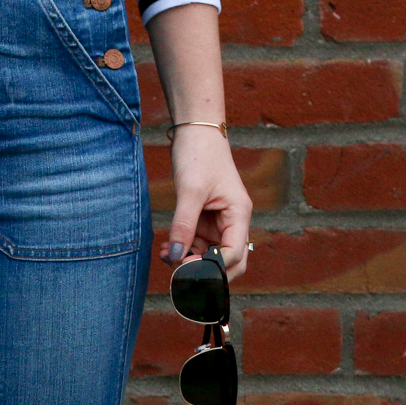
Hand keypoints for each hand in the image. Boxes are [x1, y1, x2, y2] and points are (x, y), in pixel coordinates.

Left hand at [161, 128, 251, 281]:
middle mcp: (233, 222)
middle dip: (204, 271)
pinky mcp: (205, 221)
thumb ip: (183, 225)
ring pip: (208, 256)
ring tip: (166, 254)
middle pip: (228, 263)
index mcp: (239, 215)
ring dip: (188, 261)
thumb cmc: (199, 155)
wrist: (195, 132)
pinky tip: (166, 248)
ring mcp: (219, 223)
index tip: (187, 269)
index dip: (213, 268)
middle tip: (179, 272)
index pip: (234, 255)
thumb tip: (176, 257)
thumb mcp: (190, 191)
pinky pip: (196, 244)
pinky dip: (182, 250)